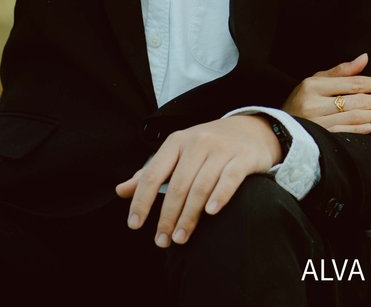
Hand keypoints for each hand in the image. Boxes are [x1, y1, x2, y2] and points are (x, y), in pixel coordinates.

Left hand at [115, 115, 281, 247]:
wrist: (250, 129)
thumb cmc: (207, 146)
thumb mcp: (177, 152)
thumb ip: (151, 172)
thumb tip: (120, 191)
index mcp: (176, 142)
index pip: (152, 174)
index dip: (141, 201)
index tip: (134, 225)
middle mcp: (197, 142)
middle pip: (177, 185)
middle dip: (167, 217)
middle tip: (162, 240)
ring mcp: (221, 149)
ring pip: (200, 186)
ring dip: (188, 216)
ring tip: (180, 237)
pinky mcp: (243, 158)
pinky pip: (229, 179)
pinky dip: (219, 196)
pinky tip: (210, 213)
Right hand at [282, 52, 370, 133]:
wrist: (277, 129)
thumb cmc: (301, 101)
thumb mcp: (315, 81)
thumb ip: (341, 71)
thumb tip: (365, 57)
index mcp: (313, 85)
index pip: (353, 83)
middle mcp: (314, 103)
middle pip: (356, 101)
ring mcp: (316, 122)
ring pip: (353, 117)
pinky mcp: (317, 138)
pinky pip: (343, 133)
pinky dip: (359, 129)